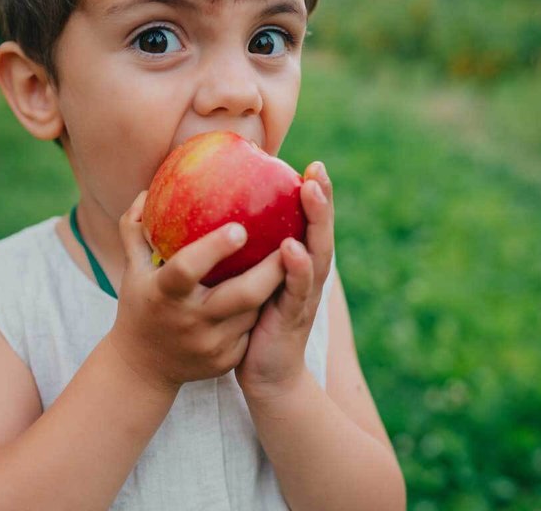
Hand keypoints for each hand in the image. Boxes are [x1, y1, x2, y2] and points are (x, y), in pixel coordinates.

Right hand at [107, 191, 288, 392]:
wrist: (142, 368)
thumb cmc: (140, 306)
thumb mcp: (132, 270)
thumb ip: (135, 230)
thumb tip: (147, 193)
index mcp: (163, 294)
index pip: (187, 268)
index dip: (214, 248)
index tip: (241, 227)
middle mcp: (189, 321)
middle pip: (241, 295)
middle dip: (271, 268)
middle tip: (292, 239)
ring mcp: (211, 345)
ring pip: (254, 310)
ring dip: (272, 286)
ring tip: (291, 257)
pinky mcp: (226, 360)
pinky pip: (252, 328)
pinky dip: (263, 308)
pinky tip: (276, 289)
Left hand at [236, 161, 333, 398]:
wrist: (265, 376)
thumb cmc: (251, 323)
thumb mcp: (251, 281)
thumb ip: (247, 252)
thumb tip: (219, 214)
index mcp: (298, 265)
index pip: (309, 223)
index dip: (314, 194)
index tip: (311, 163)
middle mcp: (308, 276)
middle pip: (320, 231)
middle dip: (321, 200)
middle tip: (317, 169)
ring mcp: (304, 296)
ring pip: (316, 255)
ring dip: (315, 223)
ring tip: (310, 192)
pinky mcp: (294, 318)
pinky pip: (296, 290)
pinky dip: (297, 268)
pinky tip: (291, 249)